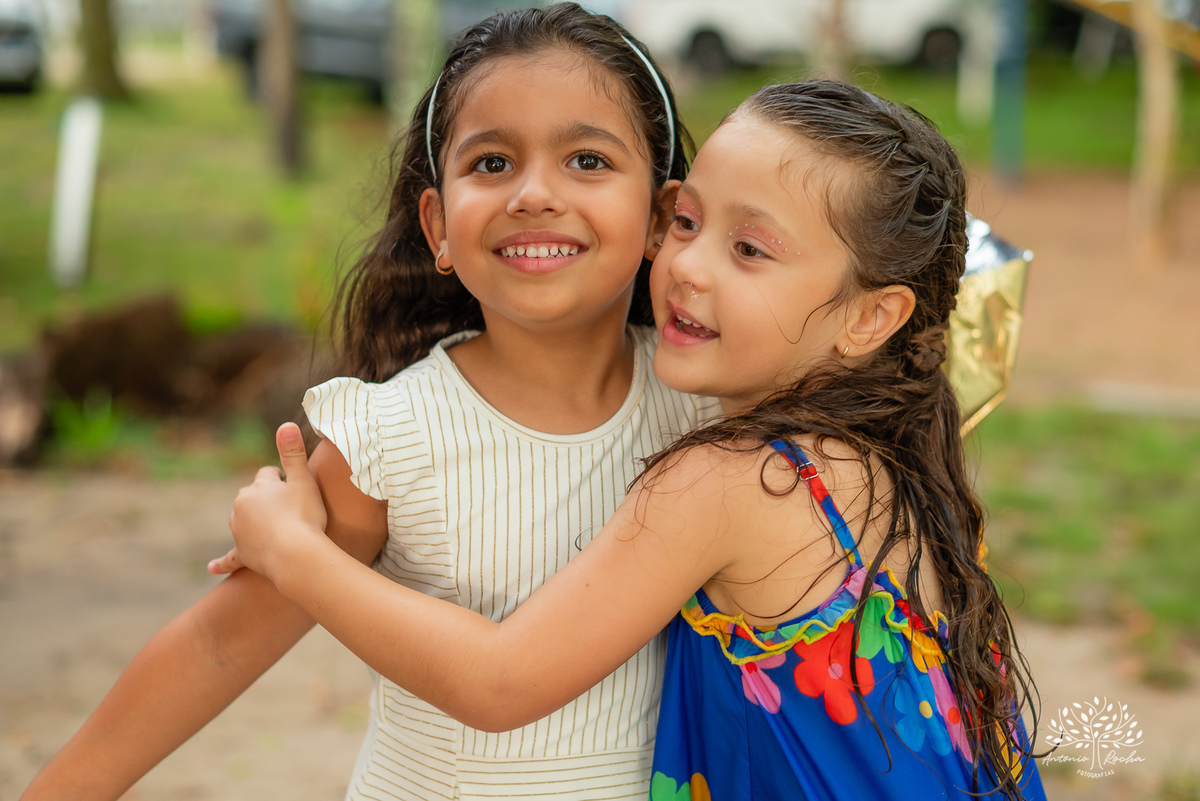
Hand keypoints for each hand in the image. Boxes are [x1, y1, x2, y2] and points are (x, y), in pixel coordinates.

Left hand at [208, 423, 328, 581]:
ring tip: (273, 528)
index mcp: (257, 487)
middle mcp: (241, 506)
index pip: (268, 474)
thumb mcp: (303, 480)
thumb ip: (293, 452)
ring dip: (252, 521)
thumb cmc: (304, 516)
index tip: (296, 486)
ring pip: (240, 519)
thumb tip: (286, 423)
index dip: (283, 478)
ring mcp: (239, 531)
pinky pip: (229, 558)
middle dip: (265, 498)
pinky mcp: (242, 554)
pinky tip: (212, 567)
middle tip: (289, 507)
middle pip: (251, 495)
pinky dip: (221, 562)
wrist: (296, 555)